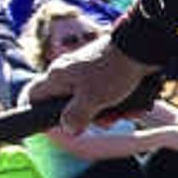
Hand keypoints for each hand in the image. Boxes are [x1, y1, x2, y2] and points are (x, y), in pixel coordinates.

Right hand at [30, 40, 153, 135]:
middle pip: (68, 104)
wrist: (143, 48)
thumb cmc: (112, 71)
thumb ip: (75, 116)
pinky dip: (122, 102)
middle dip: (88, 117)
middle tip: (104, 121)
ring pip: (92, 101)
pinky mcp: (107, 72)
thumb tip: (68, 129)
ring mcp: (88, 72)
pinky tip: (135, 106)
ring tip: (123, 112)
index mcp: (58, 76)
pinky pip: (109, 94)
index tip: (52, 126)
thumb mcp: (91, 99)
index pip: (34, 95)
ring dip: (110, 112)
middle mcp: (69, 72)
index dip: (36, 112)